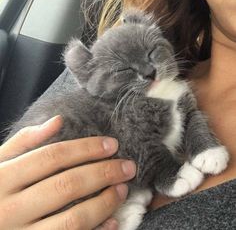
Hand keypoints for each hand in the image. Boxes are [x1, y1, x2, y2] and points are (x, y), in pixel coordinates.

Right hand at [0, 116, 135, 229]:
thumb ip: (25, 141)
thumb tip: (58, 120)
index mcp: (2, 179)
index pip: (52, 157)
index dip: (86, 149)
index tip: (111, 145)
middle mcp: (10, 210)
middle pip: (67, 185)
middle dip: (103, 173)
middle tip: (127, 166)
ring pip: (73, 219)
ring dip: (104, 202)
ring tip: (122, 188)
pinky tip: (113, 220)